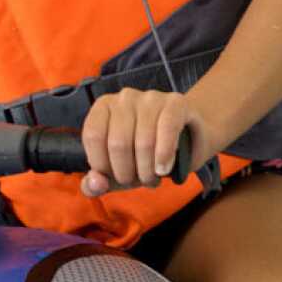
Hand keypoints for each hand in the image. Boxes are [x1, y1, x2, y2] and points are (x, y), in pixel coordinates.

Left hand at [79, 89, 207, 196]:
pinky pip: (167, 130)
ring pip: (143, 141)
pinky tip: (164, 168)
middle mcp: (125, 97)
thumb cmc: (145, 153)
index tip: (115, 176)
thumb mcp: (117, 170)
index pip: (93, 136)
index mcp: (104, 107)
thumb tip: (95, 183)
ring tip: (154, 177)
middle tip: (139, 181)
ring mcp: (151, 98)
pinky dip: (164, 155)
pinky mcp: (176, 102)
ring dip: (148, 171)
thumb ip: (98, 181)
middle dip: (128, 173)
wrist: (188, 136)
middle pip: (118, 142)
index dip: (103, 164)